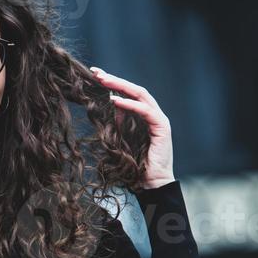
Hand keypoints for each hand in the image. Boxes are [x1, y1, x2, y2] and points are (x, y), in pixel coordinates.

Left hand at [89, 66, 174, 189]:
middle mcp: (153, 113)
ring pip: (141, 95)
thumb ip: (120, 121)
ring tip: (104, 81)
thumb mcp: (122, 139)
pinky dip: (130, 104)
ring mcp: (159, 119)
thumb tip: (112, 103)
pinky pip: (145, 111)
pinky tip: (115, 100)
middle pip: (134, 89)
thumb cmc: (136, 165)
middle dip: (115, 80)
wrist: (151, 184)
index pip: (128, 93)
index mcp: (144, 115)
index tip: (95, 75)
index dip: (113, 83)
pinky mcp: (162, 128)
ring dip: (121, 86)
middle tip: (97, 73)